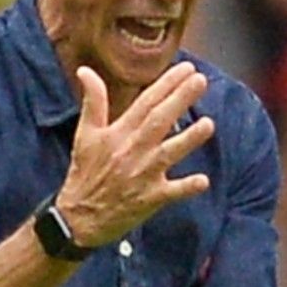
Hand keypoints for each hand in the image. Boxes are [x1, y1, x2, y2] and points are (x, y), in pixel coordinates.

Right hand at [56, 63, 216, 246]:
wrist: (78, 217)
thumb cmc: (84, 173)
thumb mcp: (84, 135)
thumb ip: (92, 102)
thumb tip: (85, 71)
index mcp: (117, 133)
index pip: (145, 103)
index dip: (166, 85)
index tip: (186, 69)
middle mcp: (132, 151)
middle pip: (159, 121)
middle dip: (180, 99)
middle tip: (200, 81)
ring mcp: (142, 175)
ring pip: (170, 153)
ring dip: (189, 139)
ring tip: (208, 123)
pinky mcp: (151, 198)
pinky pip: (173, 192)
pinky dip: (188, 187)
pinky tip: (202, 180)